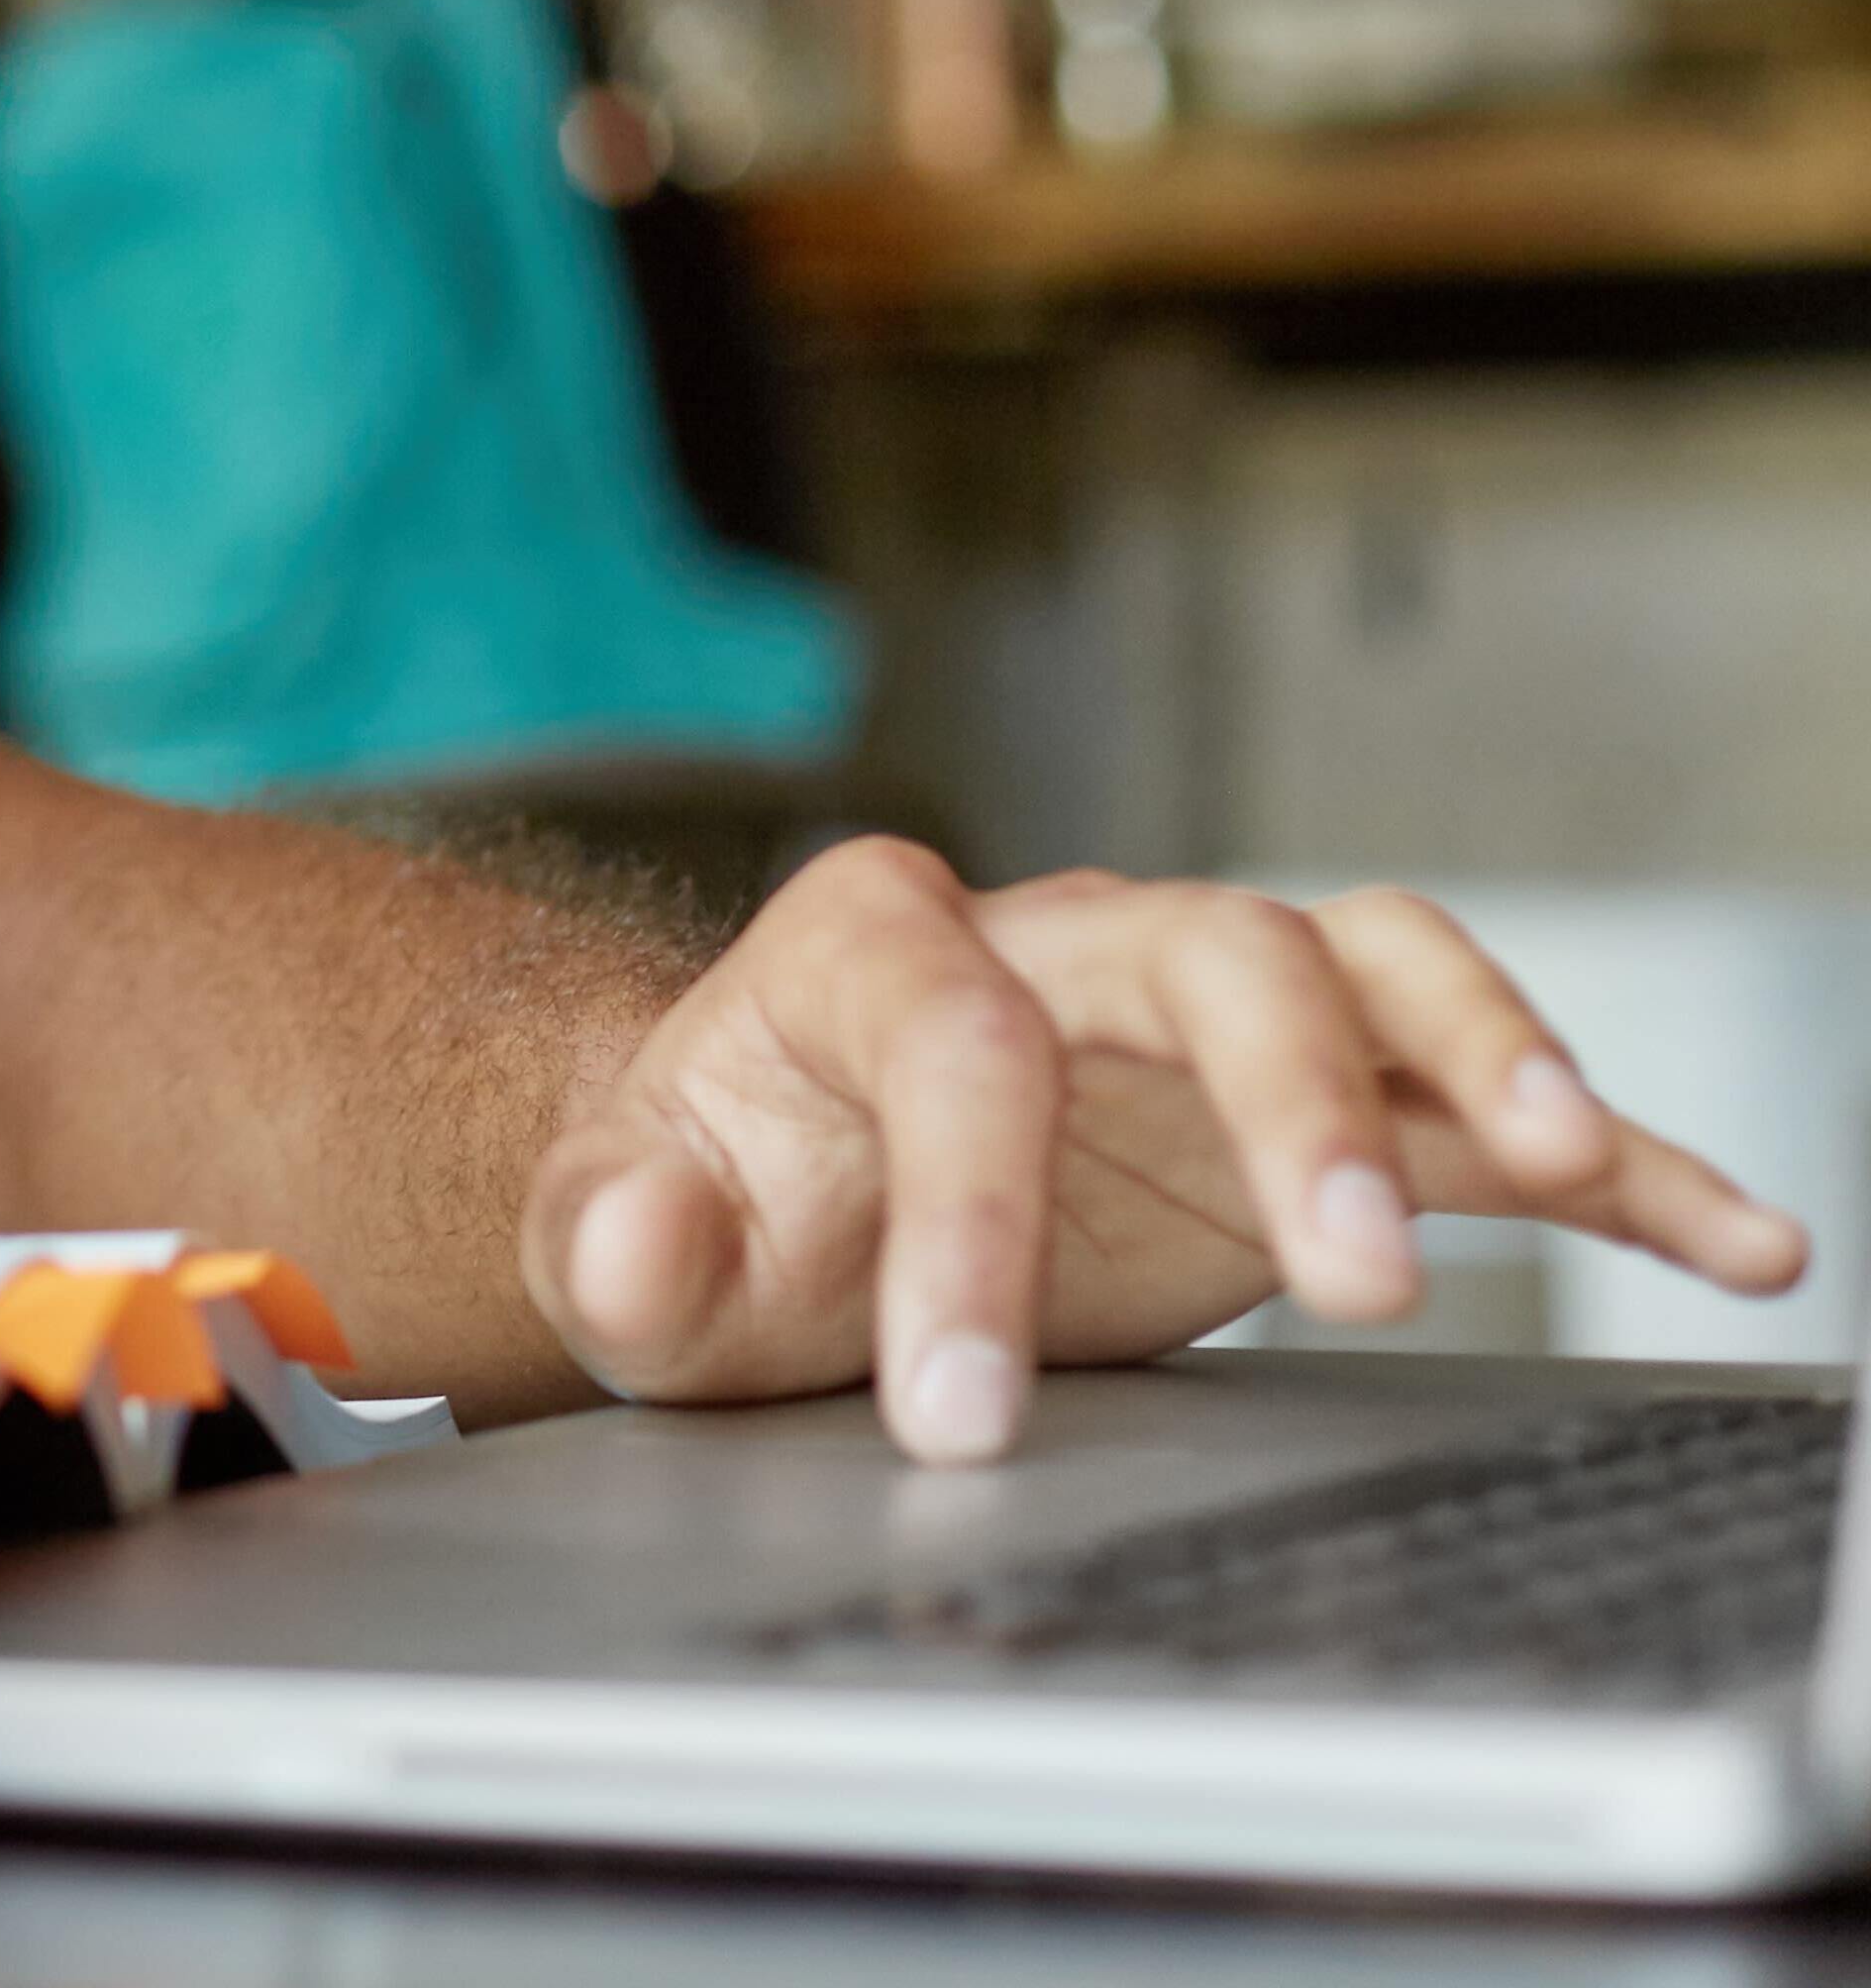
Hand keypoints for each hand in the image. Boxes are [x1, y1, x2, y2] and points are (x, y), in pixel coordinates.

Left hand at [524, 842, 1810, 1461]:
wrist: (765, 1172)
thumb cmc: (713, 1193)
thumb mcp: (631, 1228)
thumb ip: (621, 1238)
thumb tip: (638, 1253)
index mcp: (875, 947)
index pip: (950, 1046)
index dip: (965, 1224)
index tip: (964, 1410)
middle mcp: (1059, 937)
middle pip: (1207, 949)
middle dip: (1287, 1096)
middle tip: (1347, 1278)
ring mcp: (1199, 1013)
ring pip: (1362, 962)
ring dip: (1476, 1046)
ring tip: (1563, 1163)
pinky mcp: (1309, 1108)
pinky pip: (1473, 1093)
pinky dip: (1610, 1151)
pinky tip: (1725, 1231)